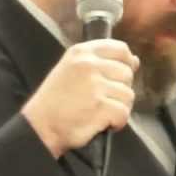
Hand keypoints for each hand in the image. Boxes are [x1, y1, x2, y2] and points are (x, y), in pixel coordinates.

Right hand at [22, 40, 139, 157]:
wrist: (40, 126)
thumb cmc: (56, 100)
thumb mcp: (71, 69)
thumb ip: (101, 62)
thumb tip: (135, 61)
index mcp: (81, 52)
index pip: (120, 49)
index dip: (126, 63)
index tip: (119, 77)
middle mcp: (89, 65)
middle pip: (127, 73)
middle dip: (120, 89)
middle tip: (103, 100)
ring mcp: (95, 85)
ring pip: (128, 94)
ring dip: (119, 107)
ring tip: (100, 112)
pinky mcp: (101, 106)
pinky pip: (124, 112)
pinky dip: (117, 122)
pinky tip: (102, 123)